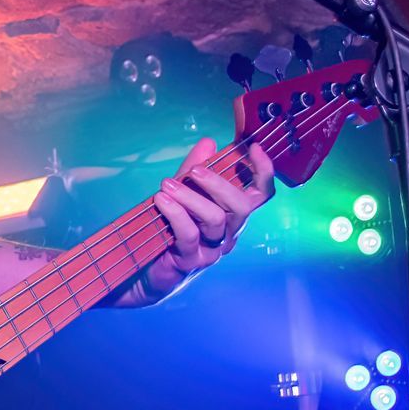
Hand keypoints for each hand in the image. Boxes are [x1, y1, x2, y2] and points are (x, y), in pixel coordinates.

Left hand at [139, 137, 275, 299]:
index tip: (253, 147)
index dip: (264, 171)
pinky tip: (160, 201)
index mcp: (232, 213)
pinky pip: (189, 234)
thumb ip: (194, 169)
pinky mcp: (192, 261)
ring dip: (191, 198)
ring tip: (166, 185)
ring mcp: (213, 249)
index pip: (260, 194)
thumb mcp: (181, 192)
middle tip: (195, 171)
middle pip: (242, 206)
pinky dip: (175, 214)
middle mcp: (229, 232)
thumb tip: (209, 142)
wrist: (144, 267)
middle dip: (219, 184)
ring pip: (215, 219)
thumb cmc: (168, 226)